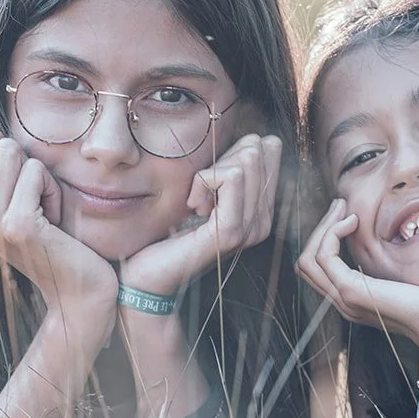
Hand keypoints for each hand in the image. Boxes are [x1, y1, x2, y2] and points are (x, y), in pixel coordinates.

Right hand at [0, 127, 117, 329]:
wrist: (77, 292)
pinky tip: (55, 221)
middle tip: (35, 200)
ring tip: (45, 211)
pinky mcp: (17, 225)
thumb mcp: (17, 203)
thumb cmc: (56, 242)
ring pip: (11, 152)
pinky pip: (36, 171)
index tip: (18, 192)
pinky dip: (54, 189)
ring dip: (40, 176)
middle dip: (22, 161)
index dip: (3, 154)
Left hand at [118, 134, 281, 297]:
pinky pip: (231, 177)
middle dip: (223, 157)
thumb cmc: (168, 234)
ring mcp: (250, 227)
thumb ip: (223, 170)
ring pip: (246, 160)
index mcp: (260, 210)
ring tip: (196, 201)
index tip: (210, 180)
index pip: (270, 147)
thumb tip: (242, 140)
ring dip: (211, 171)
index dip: (235, 149)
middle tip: (200, 191)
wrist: (149, 277)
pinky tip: (192, 204)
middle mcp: (262, 220)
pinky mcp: (231, 231)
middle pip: (258, 149)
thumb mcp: (201, 194)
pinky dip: (204, 180)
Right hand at [297, 197, 418, 371]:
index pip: (318, 269)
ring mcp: (345, 299)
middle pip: (306, 263)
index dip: (326, 238)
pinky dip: (332, 233)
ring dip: (324, 227)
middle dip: (320, 229)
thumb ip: (395, 264)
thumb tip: (400, 233)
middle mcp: (343, 302)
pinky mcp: (351, 292)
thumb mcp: (411, 278)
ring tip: (344, 208)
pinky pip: (324, 257)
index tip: (348, 214)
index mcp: (354, 300)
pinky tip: (353, 221)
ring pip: (309, 259)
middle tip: (341, 204)